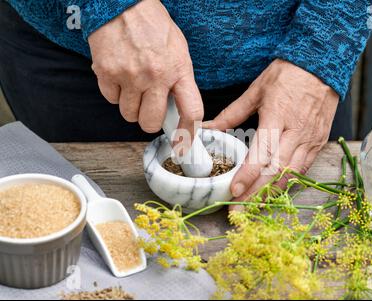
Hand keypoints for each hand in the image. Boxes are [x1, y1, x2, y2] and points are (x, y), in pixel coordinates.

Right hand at [88, 0, 202, 137]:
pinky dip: (115, 93)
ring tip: (134, 84)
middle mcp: (155, 76)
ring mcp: (129, 76)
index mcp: (178, 69)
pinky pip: (111, 100)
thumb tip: (178, 109)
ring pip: (129, 115)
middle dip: (150, 120)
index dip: (188, 132)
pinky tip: (120, 75)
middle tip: (150, 107)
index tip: (184, 143)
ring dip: (132, 106)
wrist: (123, 3)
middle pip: (151, 123)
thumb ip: (180, 80)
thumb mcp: (179, 50)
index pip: (191, 111)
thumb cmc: (152, 25)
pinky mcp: (107, 73)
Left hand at [203, 59, 338, 205]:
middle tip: (238, 210)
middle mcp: (296, 132)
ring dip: (272, 193)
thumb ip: (232, 113)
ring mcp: (310, 140)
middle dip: (256, 194)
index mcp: (277, 117)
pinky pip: (303, 169)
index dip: (248, 175)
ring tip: (253, 206)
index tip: (234, 191)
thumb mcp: (256, 89)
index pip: (262, 154)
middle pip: (276, 171)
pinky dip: (288, 183)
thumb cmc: (287, 75)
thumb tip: (209, 128)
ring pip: (291, 175)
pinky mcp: (318, 143)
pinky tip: (274, 192)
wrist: (322, 64)